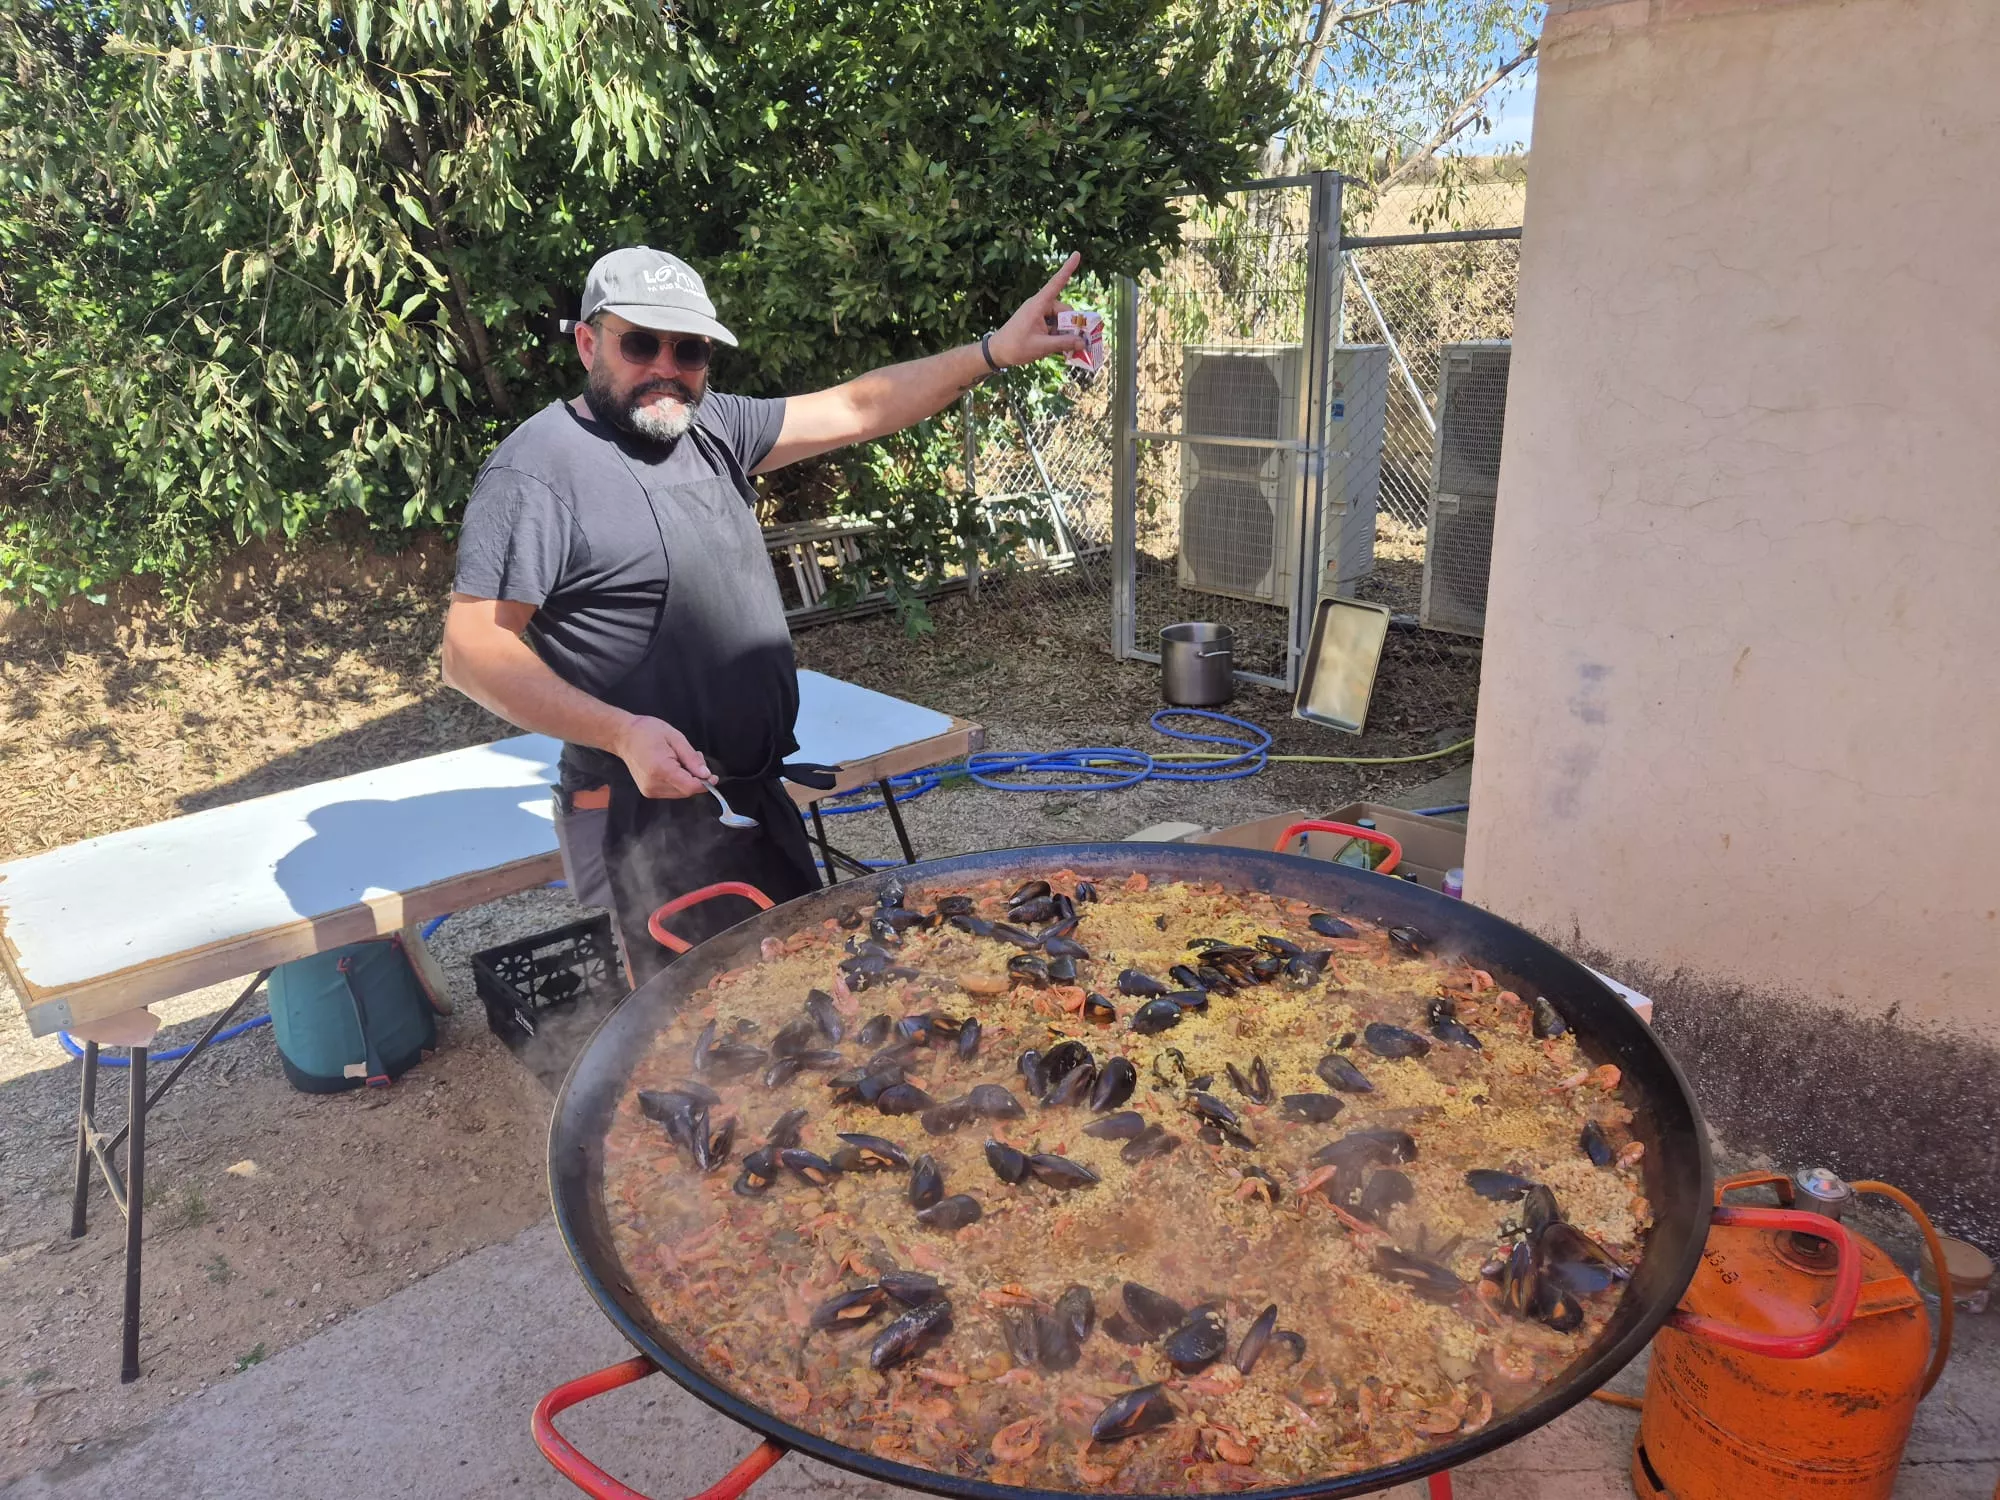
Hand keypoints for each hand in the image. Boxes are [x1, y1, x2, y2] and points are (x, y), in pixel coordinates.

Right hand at [613, 715, 715, 798]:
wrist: (623, 736)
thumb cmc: (649, 731)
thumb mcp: (676, 738)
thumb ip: (691, 758)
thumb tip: (706, 775)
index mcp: (661, 769)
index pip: (689, 787)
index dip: (704, 784)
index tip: (713, 776)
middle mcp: (654, 785)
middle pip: (686, 791)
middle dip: (696, 778)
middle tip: (695, 759)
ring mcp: (649, 790)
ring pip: (680, 792)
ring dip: (688, 780)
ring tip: (682, 760)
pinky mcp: (648, 792)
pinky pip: (672, 791)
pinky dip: (678, 782)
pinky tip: (675, 767)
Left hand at [987, 252, 1084, 367]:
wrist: (997, 352)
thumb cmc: (1015, 346)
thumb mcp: (1041, 346)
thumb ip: (1063, 343)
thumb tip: (1083, 341)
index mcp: (1038, 304)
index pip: (1056, 283)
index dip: (1068, 269)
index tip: (1077, 254)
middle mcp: (1040, 305)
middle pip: (1064, 310)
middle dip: (1072, 325)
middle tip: (1078, 342)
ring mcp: (1039, 313)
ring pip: (1061, 319)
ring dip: (1065, 332)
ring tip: (1066, 348)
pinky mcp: (1038, 321)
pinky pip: (1054, 325)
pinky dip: (1058, 334)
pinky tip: (1059, 347)